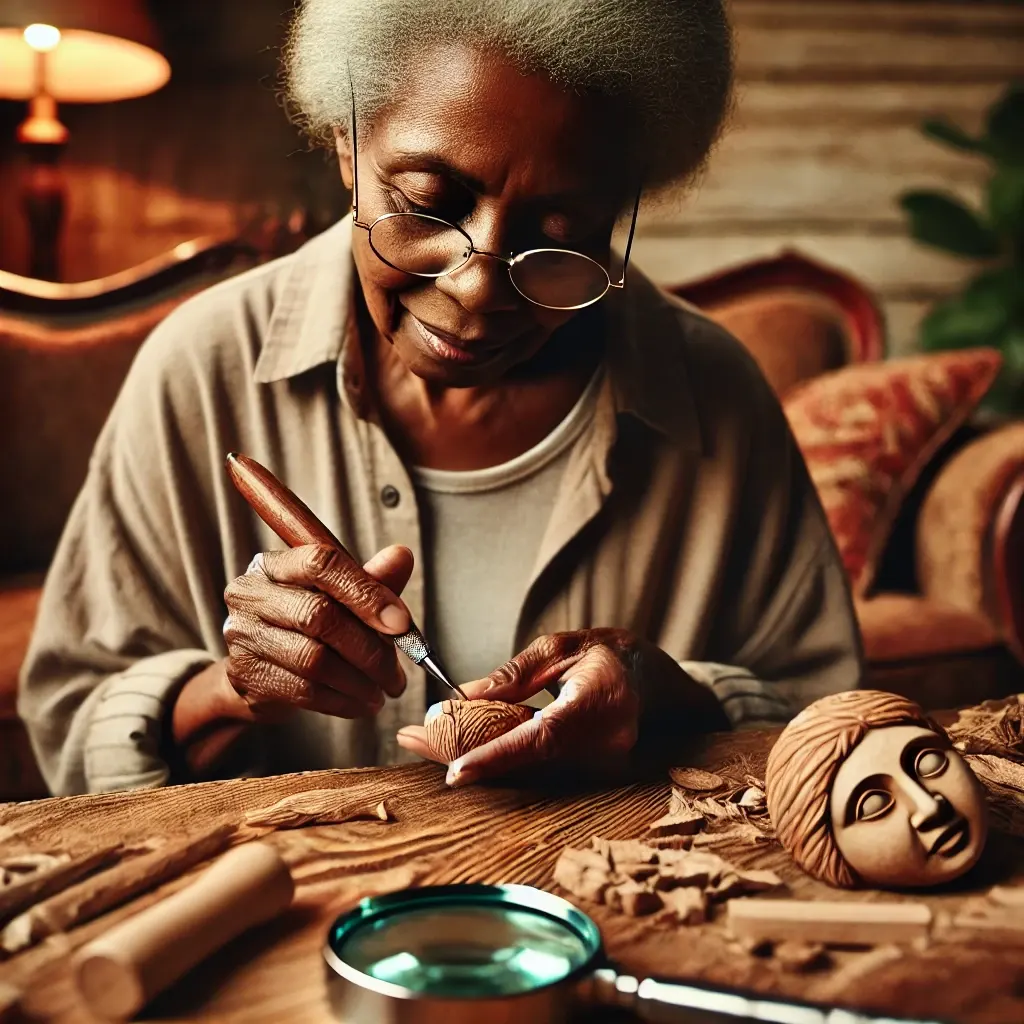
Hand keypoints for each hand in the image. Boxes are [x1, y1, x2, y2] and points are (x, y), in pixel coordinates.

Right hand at [221, 543, 414, 719]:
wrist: (264, 671)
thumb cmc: (308, 624)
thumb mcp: (340, 597)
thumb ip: (371, 580)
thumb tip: (402, 557)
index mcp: (276, 564)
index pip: (322, 565)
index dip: (366, 593)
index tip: (402, 624)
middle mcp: (251, 593)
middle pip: (319, 615)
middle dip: (370, 649)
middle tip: (397, 675)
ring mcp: (243, 634)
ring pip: (314, 659)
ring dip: (359, 682)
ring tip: (382, 692)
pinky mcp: (245, 674)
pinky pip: (304, 691)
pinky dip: (342, 701)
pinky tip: (361, 704)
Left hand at [397, 629, 648, 786]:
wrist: (656, 683)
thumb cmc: (613, 655)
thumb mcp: (562, 646)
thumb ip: (515, 674)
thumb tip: (465, 696)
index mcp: (600, 704)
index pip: (542, 738)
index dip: (497, 756)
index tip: (456, 770)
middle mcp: (603, 745)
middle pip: (523, 760)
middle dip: (464, 752)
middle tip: (411, 738)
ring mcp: (598, 766)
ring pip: (524, 769)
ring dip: (473, 756)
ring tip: (423, 739)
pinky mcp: (587, 774)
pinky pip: (535, 769)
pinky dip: (495, 758)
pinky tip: (459, 746)